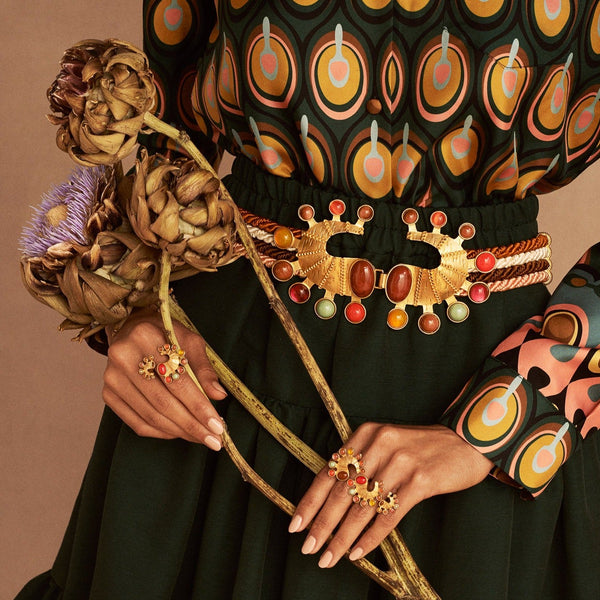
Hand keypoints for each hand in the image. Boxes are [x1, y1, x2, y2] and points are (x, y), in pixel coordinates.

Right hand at [102, 307, 227, 448]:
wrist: (132, 328)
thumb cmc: (166, 335)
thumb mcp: (190, 341)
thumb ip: (204, 369)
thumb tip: (219, 396)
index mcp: (146, 337)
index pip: (177, 381)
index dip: (199, 407)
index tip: (218, 426)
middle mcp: (123, 357)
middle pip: (163, 403)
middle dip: (192, 425)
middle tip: (213, 441)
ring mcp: (112, 378)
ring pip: (150, 416)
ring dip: (179, 432)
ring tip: (200, 438)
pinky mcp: (108, 394)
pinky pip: (136, 422)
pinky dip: (160, 432)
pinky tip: (178, 433)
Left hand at [289, 423, 492, 567]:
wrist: (465, 441)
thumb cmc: (420, 448)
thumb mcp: (385, 444)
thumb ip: (360, 463)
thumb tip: (330, 500)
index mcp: (365, 434)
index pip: (329, 471)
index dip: (311, 500)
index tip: (295, 524)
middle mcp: (379, 445)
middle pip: (342, 492)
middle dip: (322, 524)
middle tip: (308, 548)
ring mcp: (400, 463)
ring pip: (362, 508)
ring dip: (342, 537)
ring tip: (328, 557)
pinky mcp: (420, 480)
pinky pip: (389, 516)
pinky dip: (371, 537)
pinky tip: (358, 553)